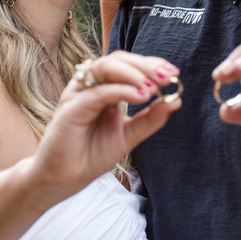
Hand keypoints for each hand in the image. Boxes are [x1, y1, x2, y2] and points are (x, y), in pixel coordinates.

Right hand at [29, 52, 180, 198]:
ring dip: (133, 73)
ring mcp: (79, 94)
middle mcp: (91, 86)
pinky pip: (99, 92)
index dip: (151, 64)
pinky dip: (122, 90)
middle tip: (168, 76)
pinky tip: (141, 97)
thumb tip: (176, 102)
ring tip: (154, 88)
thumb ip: (149, 119)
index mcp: (105, 89)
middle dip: (145, 65)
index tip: (174, 73)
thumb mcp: (128, 136)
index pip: (128, 65)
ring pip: (106, 67)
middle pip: (118, 60)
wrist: (64, 180)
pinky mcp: (71, 107)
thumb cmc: (91, 155)